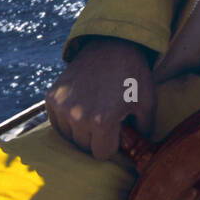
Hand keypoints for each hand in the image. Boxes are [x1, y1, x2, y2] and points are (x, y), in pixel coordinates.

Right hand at [46, 37, 155, 159]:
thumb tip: (137, 147)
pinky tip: (81, 104)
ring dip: (81, 129)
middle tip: (107, 117)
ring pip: (69, 136)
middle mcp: (77, 116)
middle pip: (84, 146)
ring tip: (95, 109)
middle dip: (97, 137)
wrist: (112, 45)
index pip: (101, 154)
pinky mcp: (51, 97)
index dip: (112, 145)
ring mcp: (62, 106)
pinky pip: (56, 122)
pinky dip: (67, 119)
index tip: (117, 132)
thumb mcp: (147, 103)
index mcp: (102, 121)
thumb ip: (144, 131)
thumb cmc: (133, 75)